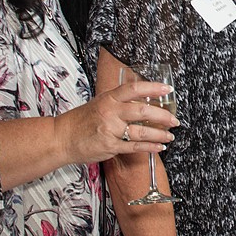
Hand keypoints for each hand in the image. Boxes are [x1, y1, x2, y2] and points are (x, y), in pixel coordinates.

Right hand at [54, 80, 177, 164]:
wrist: (61, 138)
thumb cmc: (81, 120)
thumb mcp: (100, 102)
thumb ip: (119, 100)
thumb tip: (142, 97)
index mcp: (109, 98)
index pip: (134, 89)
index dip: (153, 88)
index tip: (168, 90)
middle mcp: (110, 112)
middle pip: (143, 111)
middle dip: (163, 116)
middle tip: (174, 120)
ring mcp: (110, 130)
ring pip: (142, 131)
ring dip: (160, 135)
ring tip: (169, 136)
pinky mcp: (110, 146)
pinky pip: (135, 147)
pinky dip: (150, 147)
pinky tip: (159, 147)